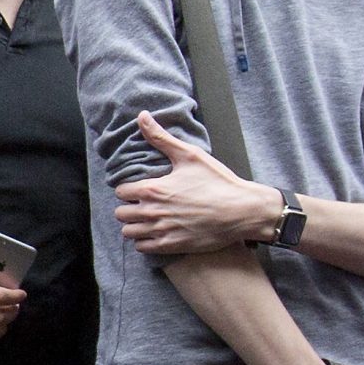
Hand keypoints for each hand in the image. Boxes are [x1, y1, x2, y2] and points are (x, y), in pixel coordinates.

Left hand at [114, 112, 277, 255]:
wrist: (243, 211)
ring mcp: (163, 231)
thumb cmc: (217, 182)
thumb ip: (160, 137)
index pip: (121, 192)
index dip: (127, 189)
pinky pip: (144, 248)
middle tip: (141, 205)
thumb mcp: (189, 155)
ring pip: (129, 232)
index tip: (138, 189)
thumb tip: (142, 116)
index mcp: (153, 189)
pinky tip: (154, 234)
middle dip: (128, 208)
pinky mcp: (174, 246)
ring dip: (134, 225)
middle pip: (121, 213)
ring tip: (145, 220)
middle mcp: (153, 212)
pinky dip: (145, 241)